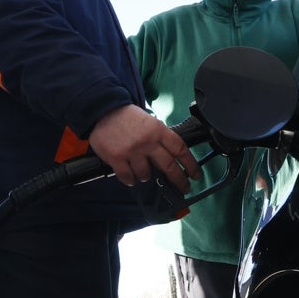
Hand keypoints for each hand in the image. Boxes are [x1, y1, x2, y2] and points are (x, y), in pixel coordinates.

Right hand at [86, 105, 201, 191]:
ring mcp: (132, 151)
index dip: (191, 164)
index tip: (195, 174)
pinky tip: (129, 176)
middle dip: (179, 180)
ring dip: (145, 176)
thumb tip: (172, 157)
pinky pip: (128, 177)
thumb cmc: (127, 117)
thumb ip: (160, 137)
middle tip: (183, 187)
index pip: (180, 149)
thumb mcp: (149, 122)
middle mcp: (147, 141)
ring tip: (141, 170)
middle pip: (169, 166)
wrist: (102, 110)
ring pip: (146, 174)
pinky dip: (130, 179)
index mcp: (158, 130)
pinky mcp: (117, 158)